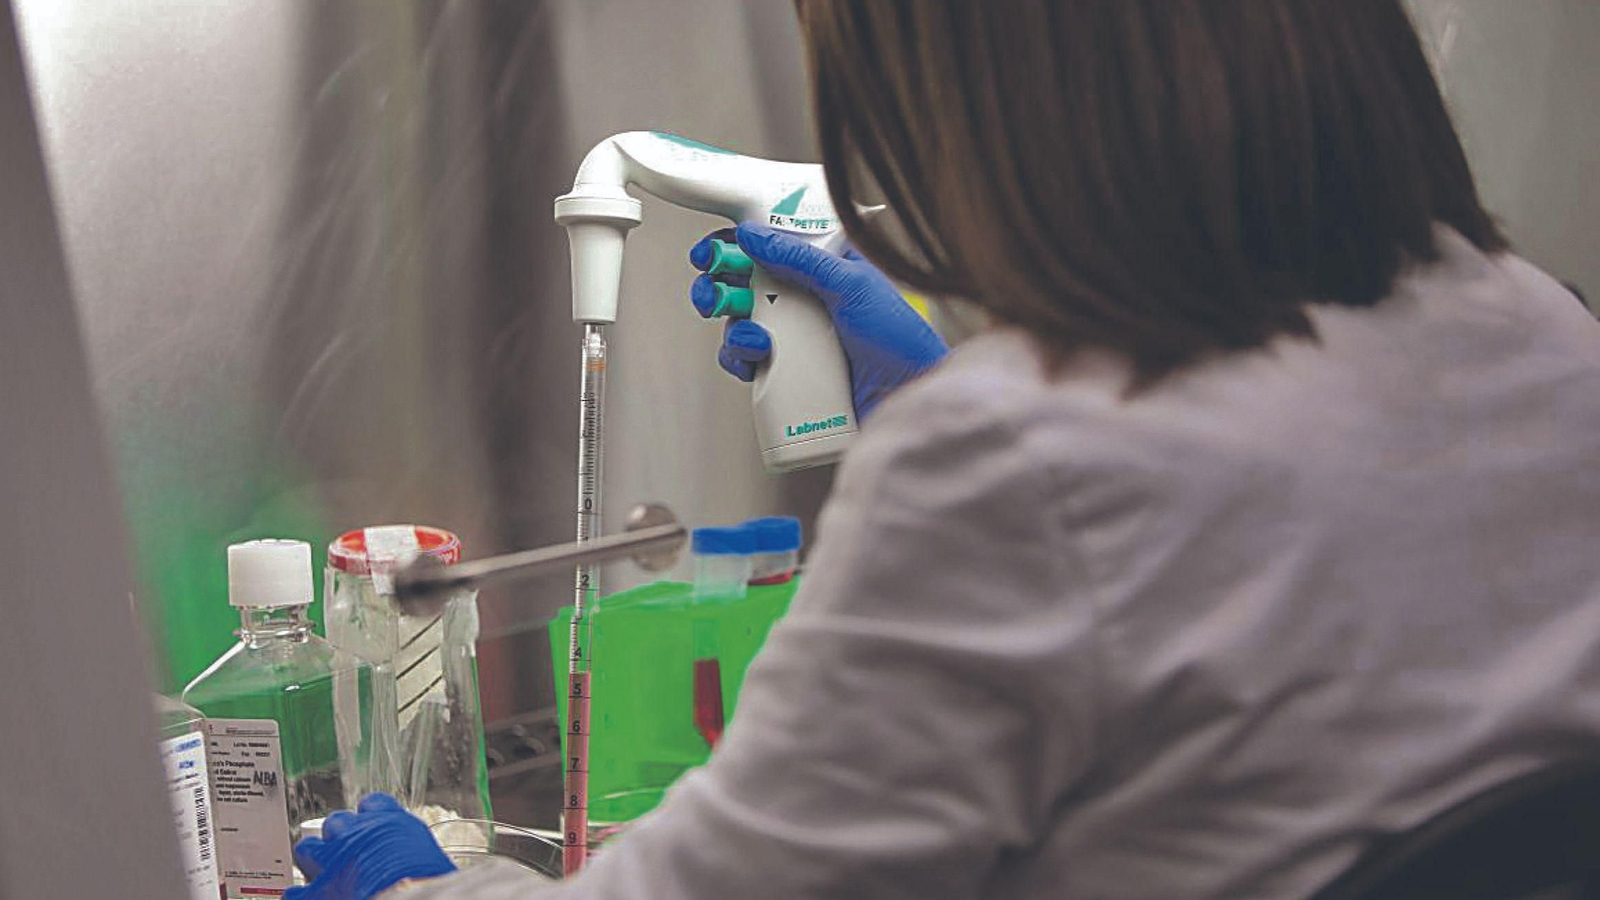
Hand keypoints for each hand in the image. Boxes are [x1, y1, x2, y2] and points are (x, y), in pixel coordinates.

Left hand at [285, 794, 454, 899]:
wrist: (411, 899)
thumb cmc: (429, 880)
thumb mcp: (429, 858)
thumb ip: (410, 853)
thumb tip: (414, 866)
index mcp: (391, 822)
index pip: (373, 803)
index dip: (369, 816)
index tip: (371, 826)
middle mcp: (358, 833)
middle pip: (337, 822)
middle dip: (339, 836)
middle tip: (347, 853)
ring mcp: (332, 860)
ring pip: (308, 847)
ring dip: (314, 858)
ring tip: (323, 872)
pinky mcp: (316, 890)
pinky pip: (296, 891)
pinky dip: (300, 895)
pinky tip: (306, 898)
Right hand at [689, 221, 948, 420]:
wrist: (909, 396)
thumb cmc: (898, 338)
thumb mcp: (853, 286)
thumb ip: (802, 258)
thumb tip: (750, 233)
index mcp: (820, 267)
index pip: (766, 246)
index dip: (731, 246)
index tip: (708, 254)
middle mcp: (803, 299)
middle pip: (741, 284)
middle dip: (718, 288)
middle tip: (713, 297)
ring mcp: (794, 336)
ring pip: (739, 324)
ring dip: (732, 329)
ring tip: (754, 340)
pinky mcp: (788, 372)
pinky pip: (747, 361)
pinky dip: (740, 360)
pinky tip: (755, 361)